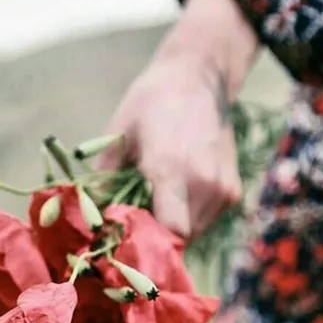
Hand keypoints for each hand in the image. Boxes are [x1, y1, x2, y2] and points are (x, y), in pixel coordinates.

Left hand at [97, 0, 257, 240]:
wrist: (200, 77)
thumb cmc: (151, 102)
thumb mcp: (119, 135)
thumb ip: (104, 181)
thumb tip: (90, 219)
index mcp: (171, 169)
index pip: (169, 233)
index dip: (146, 244)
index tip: (124, 240)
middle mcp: (204, 184)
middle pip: (179, 239)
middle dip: (154, 239)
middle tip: (132, 225)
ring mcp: (223, 190)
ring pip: (194, 234)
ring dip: (171, 230)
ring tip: (152, 207)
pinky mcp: (233, 192)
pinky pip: (206, 222)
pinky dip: (187, 219)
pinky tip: (172, 198)